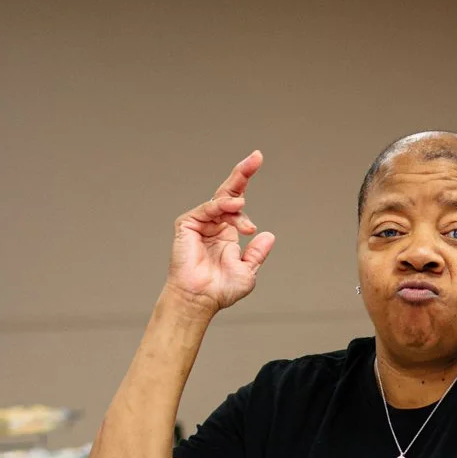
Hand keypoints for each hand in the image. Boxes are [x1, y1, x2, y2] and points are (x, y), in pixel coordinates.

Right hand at [167, 151, 275, 313]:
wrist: (201, 299)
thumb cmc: (220, 290)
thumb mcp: (247, 271)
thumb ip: (257, 253)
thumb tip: (269, 235)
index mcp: (227, 232)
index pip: (237, 201)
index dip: (245, 181)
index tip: (257, 160)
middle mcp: (214, 224)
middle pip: (228, 192)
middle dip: (242, 174)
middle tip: (256, 158)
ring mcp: (200, 223)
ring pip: (221, 201)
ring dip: (235, 202)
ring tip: (243, 208)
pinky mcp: (188, 224)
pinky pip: (207, 209)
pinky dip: (221, 207)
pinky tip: (235, 209)